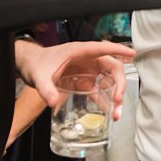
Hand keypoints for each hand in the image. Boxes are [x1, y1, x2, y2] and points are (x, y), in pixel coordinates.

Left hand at [15, 40, 133, 114]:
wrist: (29, 66)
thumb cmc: (36, 63)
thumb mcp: (39, 75)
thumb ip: (45, 88)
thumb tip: (51, 101)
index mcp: (79, 51)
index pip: (103, 48)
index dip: (119, 50)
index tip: (132, 54)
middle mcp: (87, 60)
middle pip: (111, 67)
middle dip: (119, 84)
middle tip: (118, 99)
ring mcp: (86, 71)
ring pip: (107, 80)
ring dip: (114, 95)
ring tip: (115, 112)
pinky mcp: (83, 81)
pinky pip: (98, 90)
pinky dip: (103, 100)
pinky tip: (107, 111)